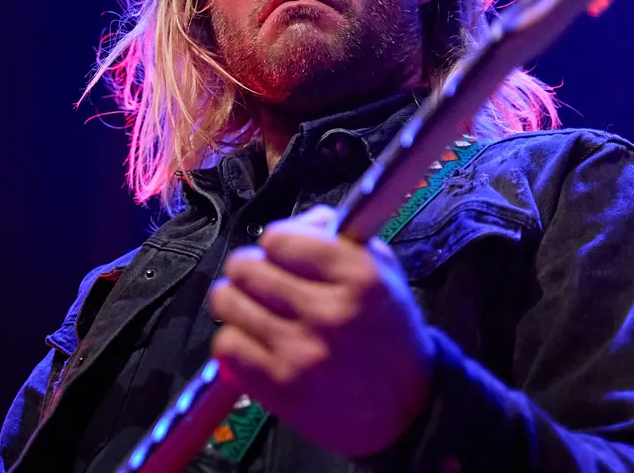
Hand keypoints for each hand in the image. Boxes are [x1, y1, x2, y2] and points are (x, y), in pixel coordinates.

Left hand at [207, 205, 434, 457]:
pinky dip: (235, 341)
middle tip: (262, 282)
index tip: (283, 256)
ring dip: (237, 303)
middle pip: (245, 268)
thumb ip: (337, 236)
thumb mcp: (381, 272)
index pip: (279, 238)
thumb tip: (296, 222)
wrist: (406, 411)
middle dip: (249, 269)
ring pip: (228, 303)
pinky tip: (256, 342)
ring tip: (256, 311)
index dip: (277, 243)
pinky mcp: (280, 389)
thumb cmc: (388, 334)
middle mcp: (328, 312)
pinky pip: (226, 346)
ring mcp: (301, 353)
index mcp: (358, 276)